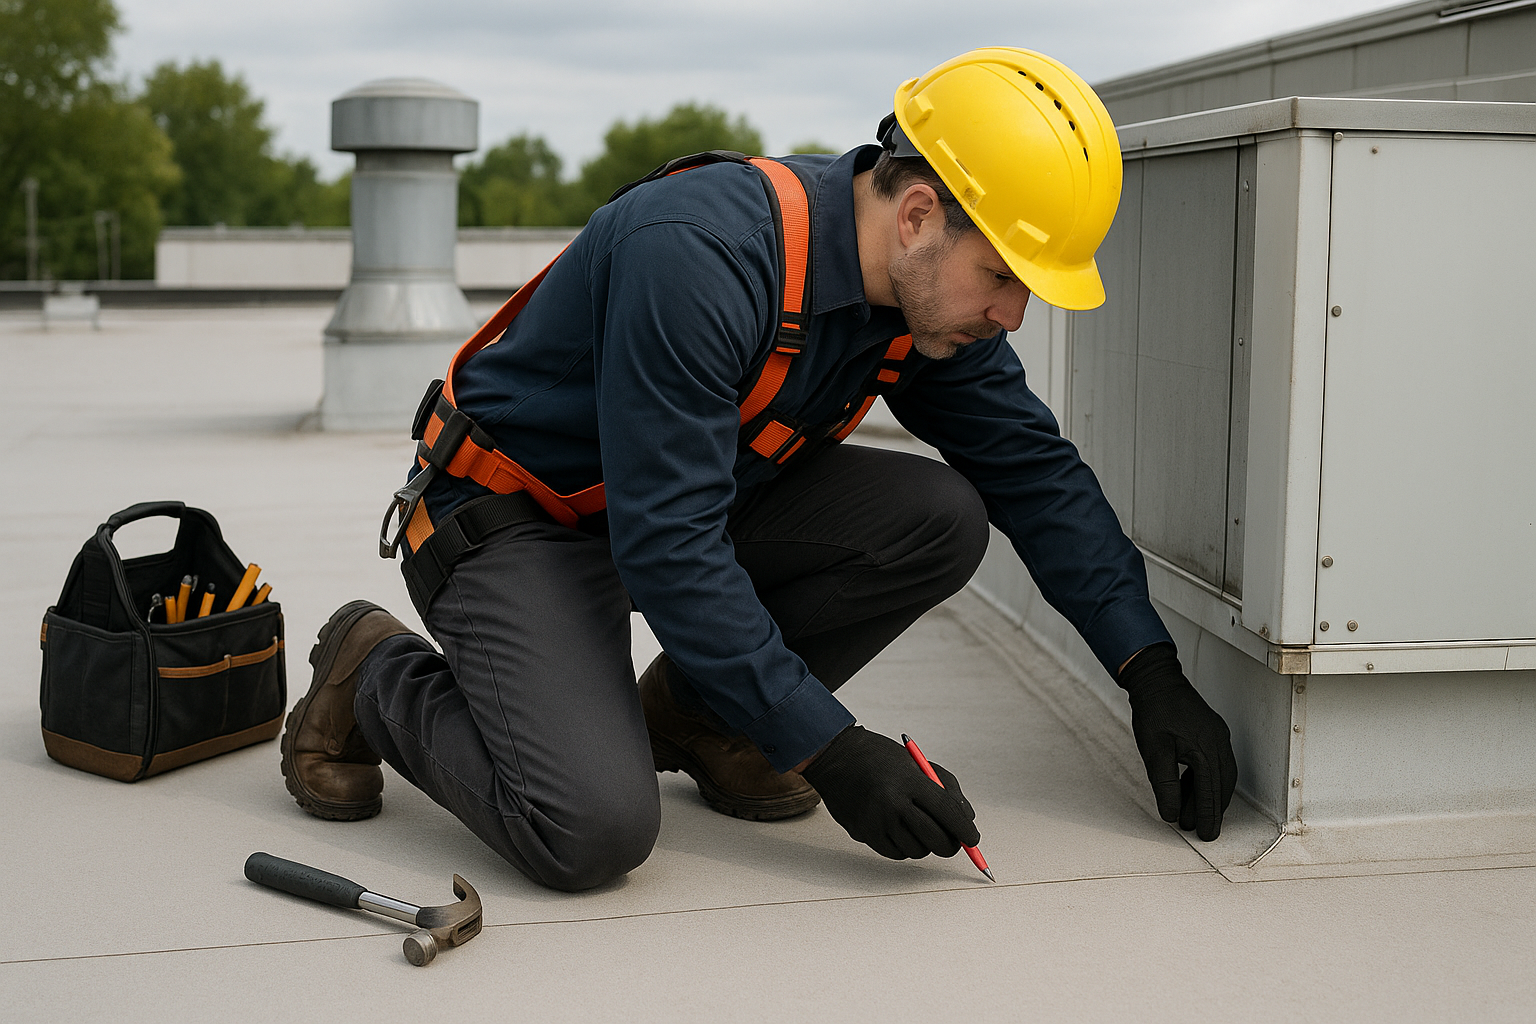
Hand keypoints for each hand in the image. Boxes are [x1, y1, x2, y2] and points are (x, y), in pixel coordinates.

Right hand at [801, 725, 978, 859]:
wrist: (836, 757)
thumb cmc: (882, 758)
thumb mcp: (916, 762)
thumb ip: (946, 789)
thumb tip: (967, 822)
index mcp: (908, 780)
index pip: (947, 812)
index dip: (964, 829)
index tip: (973, 839)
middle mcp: (891, 802)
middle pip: (934, 838)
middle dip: (950, 845)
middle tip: (952, 842)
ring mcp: (875, 820)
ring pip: (916, 850)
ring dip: (925, 845)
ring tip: (918, 827)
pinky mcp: (862, 832)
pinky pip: (896, 853)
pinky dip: (904, 847)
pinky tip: (900, 830)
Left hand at [1118, 644, 1236, 840]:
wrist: (1156, 679)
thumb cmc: (1154, 712)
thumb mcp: (1154, 752)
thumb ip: (1165, 784)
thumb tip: (1171, 814)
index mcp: (1206, 750)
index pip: (1211, 793)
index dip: (1208, 817)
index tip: (1207, 836)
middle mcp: (1218, 744)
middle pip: (1222, 787)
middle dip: (1214, 810)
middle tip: (1203, 829)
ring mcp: (1217, 736)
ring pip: (1221, 776)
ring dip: (1211, 796)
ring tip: (1195, 812)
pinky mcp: (1212, 732)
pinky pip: (1217, 763)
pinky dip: (1207, 780)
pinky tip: (1192, 787)